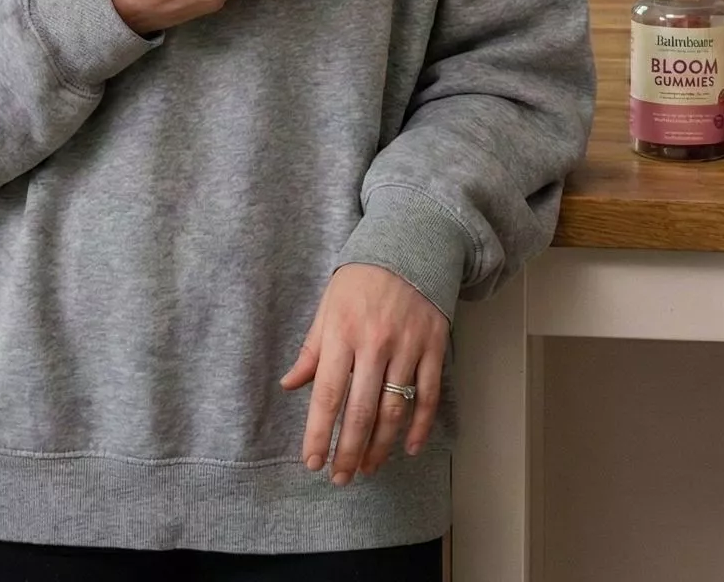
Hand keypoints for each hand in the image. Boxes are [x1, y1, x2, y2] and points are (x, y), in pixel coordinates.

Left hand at [281, 264, 448, 484]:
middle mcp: (374, 343)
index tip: (312, 462)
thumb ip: (312, 350)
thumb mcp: (328, 306)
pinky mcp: (434, 347)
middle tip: (341, 478)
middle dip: (349, 451)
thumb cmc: (360, 279)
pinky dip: (420, 427)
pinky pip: (428, 396)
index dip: (319, 432)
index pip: (327, 393)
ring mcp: (407, 346)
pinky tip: (408, 449)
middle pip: (361, 410)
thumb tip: (290, 386)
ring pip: (394, 410)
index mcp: (342, 332)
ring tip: (367, 468)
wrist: (410, 244)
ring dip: (381, 447)